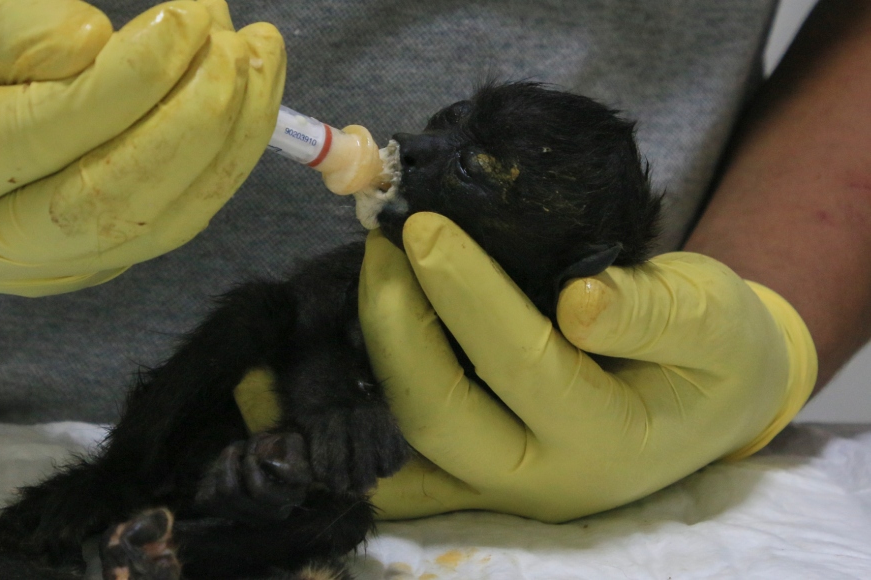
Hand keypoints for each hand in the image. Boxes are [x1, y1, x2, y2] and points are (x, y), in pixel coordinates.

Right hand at [0, 0, 283, 294]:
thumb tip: (92, 43)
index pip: (39, 135)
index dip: (126, 81)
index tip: (185, 20)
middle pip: (108, 203)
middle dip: (192, 122)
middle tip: (237, 45)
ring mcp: (42, 268)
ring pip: (157, 222)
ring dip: (227, 141)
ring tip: (260, 59)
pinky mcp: (91, 266)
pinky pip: (172, 222)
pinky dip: (223, 162)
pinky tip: (249, 100)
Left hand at [361, 213, 816, 522]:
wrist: (709, 406)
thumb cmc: (715, 351)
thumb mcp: (716, 319)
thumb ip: (657, 314)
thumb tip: (579, 300)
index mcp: (610, 440)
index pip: (523, 362)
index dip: (467, 292)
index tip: (422, 225)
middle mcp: (543, 480)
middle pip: (439, 416)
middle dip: (395, 325)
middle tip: (381, 243)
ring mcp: (497, 489)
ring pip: (401, 445)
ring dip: (367, 361)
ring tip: (367, 274)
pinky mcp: (469, 480)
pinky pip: (395, 460)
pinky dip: (356, 409)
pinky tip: (339, 341)